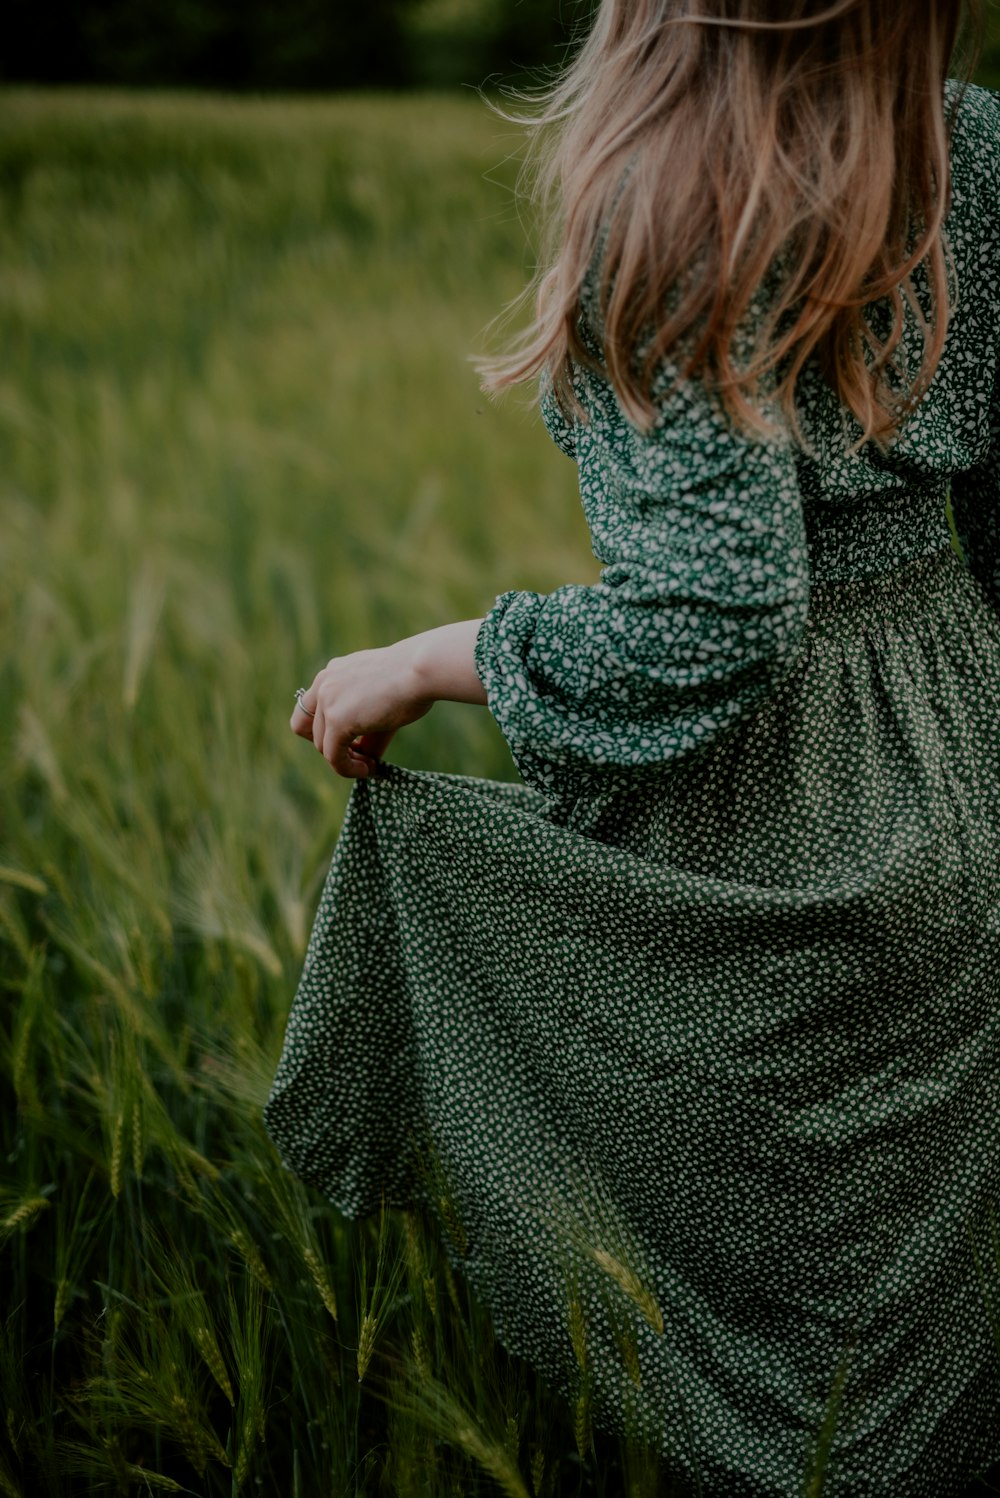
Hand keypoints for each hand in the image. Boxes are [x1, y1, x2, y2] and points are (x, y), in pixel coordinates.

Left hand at [290, 640, 432, 778]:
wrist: (423, 670)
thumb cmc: (414, 681)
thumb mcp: (382, 701)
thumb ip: (367, 728)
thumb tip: (367, 759)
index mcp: (333, 673)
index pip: (311, 708)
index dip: (324, 730)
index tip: (350, 740)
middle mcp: (324, 683)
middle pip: (308, 728)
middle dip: (333, 746)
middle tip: (361, 756)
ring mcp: (328, 701)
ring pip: (322, 745)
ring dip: (344, 761)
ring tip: (369, 765)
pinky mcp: (338, 721)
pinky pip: (333, 756)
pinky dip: (348, 769)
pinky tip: (368, 770)